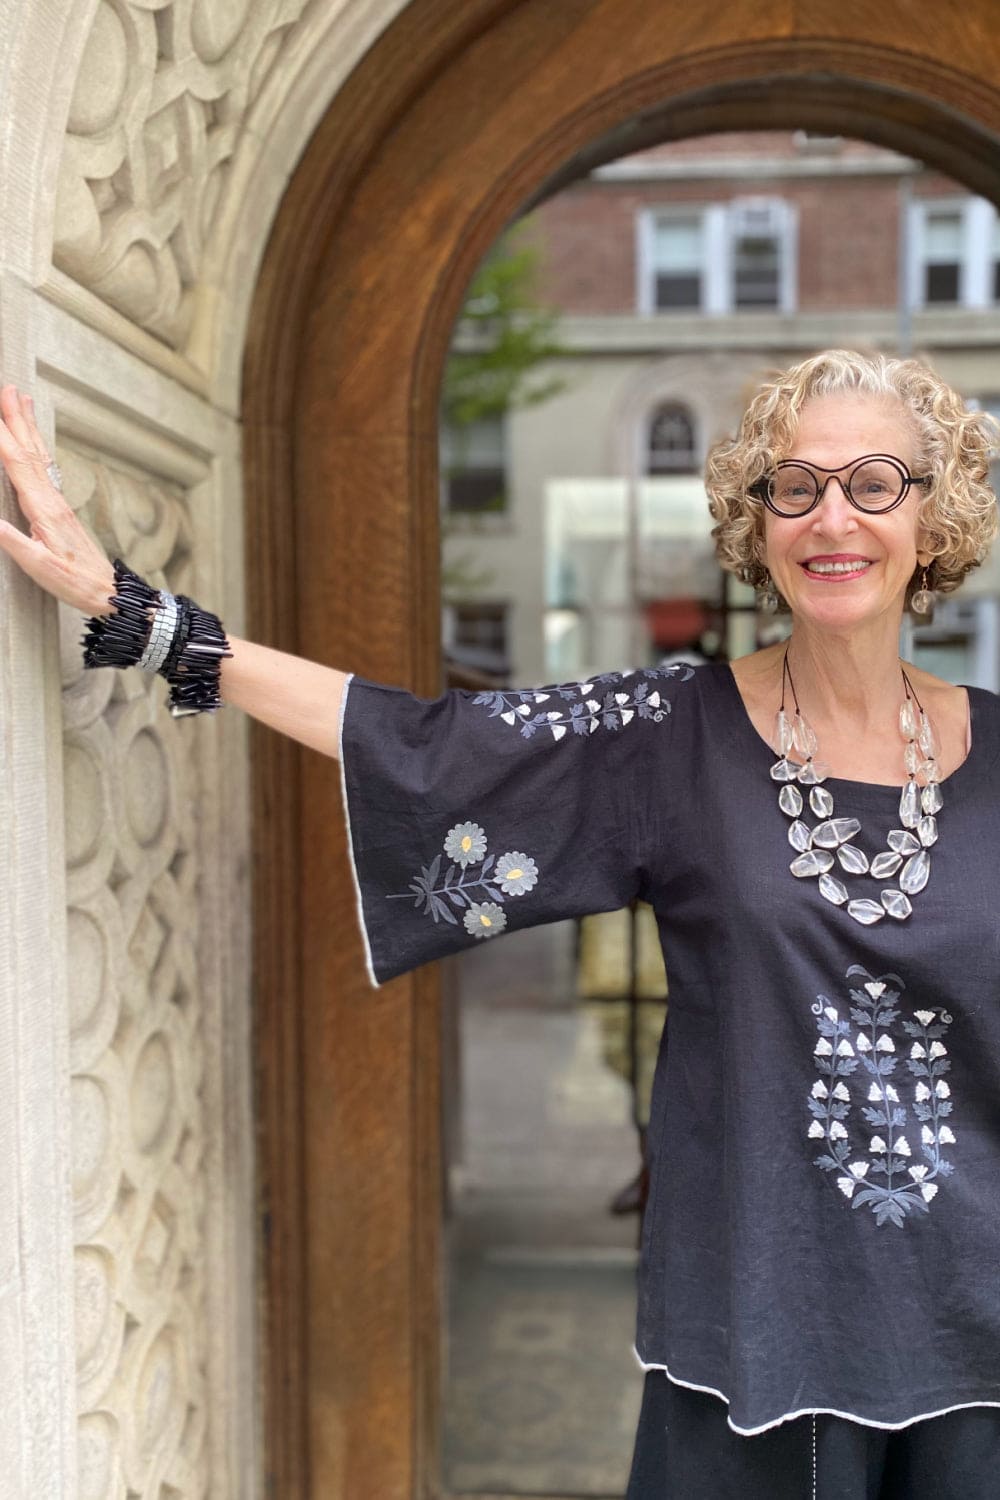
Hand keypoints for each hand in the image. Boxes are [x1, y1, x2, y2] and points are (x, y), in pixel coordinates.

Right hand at [0, 385, 116, 615]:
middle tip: (6, 388)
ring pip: (39, 456)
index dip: (1, 437)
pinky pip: (45, 468)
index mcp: (43, 509)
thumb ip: (12, 541)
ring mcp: (58, 502)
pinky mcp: (61, 510)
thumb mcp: (39, 567)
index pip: (17, 464)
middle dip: (15, 419)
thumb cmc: (75, 582)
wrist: (109, 592)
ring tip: (22, 400)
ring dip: (28, 426)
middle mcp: (52, 499)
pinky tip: (35, 442)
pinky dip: (37, 448)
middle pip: (30, 451)